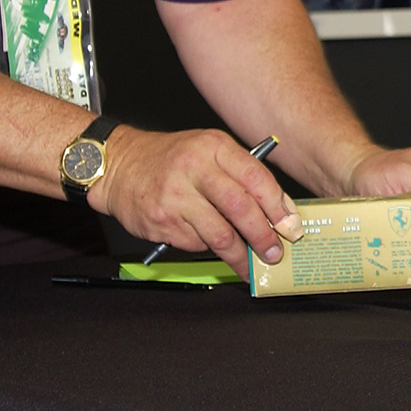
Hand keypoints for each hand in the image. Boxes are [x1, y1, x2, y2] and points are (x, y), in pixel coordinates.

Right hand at [92, 126, 300, 271]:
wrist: (119, 165)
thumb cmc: (170, 158)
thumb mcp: (207, 150)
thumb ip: (241, 173)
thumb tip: (277, 211)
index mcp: (213, 146)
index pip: (255, 177)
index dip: (277, 206)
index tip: (291, 226)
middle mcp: (194, 169)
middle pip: (239, 208)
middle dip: (263, 236)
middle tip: (275, 253)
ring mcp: (175, 197)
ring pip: (219, 234)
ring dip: (240, 255)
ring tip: (251, 264)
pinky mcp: (160, 221)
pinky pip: (195, 243)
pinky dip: (208, 248)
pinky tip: (210, 244)